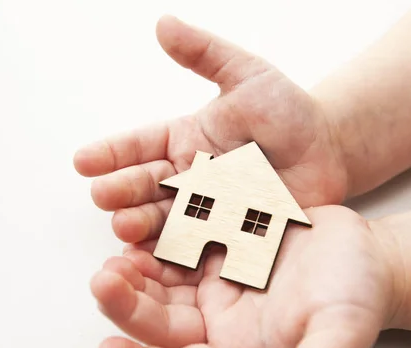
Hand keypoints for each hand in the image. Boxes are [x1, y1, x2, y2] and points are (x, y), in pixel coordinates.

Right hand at [73, 15, 347, 244]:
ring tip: (124, 228)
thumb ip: (206, 55)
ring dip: (143, 225)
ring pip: (168, 219)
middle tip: (103, 197)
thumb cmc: (287, 111)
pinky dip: (179, 254)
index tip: (83, 161)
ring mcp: (210, 209)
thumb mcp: (248, 76)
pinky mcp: (231, 234)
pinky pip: (201, 245)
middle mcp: (190, 177)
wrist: (327, 150)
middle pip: (147, 185)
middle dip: (123, 191)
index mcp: (185, 139)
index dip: (112, 153)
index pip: (140, 145)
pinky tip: (159, 260)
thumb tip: (162, 24)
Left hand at [90, 206, 401, 347]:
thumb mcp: (340, 333)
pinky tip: (147, 224)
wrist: (366, 255)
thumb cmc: (358, 298)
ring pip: (164, 285)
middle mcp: (222, 323)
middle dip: (129, 307)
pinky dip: (162, 237)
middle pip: (162, 324)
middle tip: (105, 280)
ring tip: (117, 254)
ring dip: (137, 272)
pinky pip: (182, 246)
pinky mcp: (223, 250)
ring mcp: (219, 285)